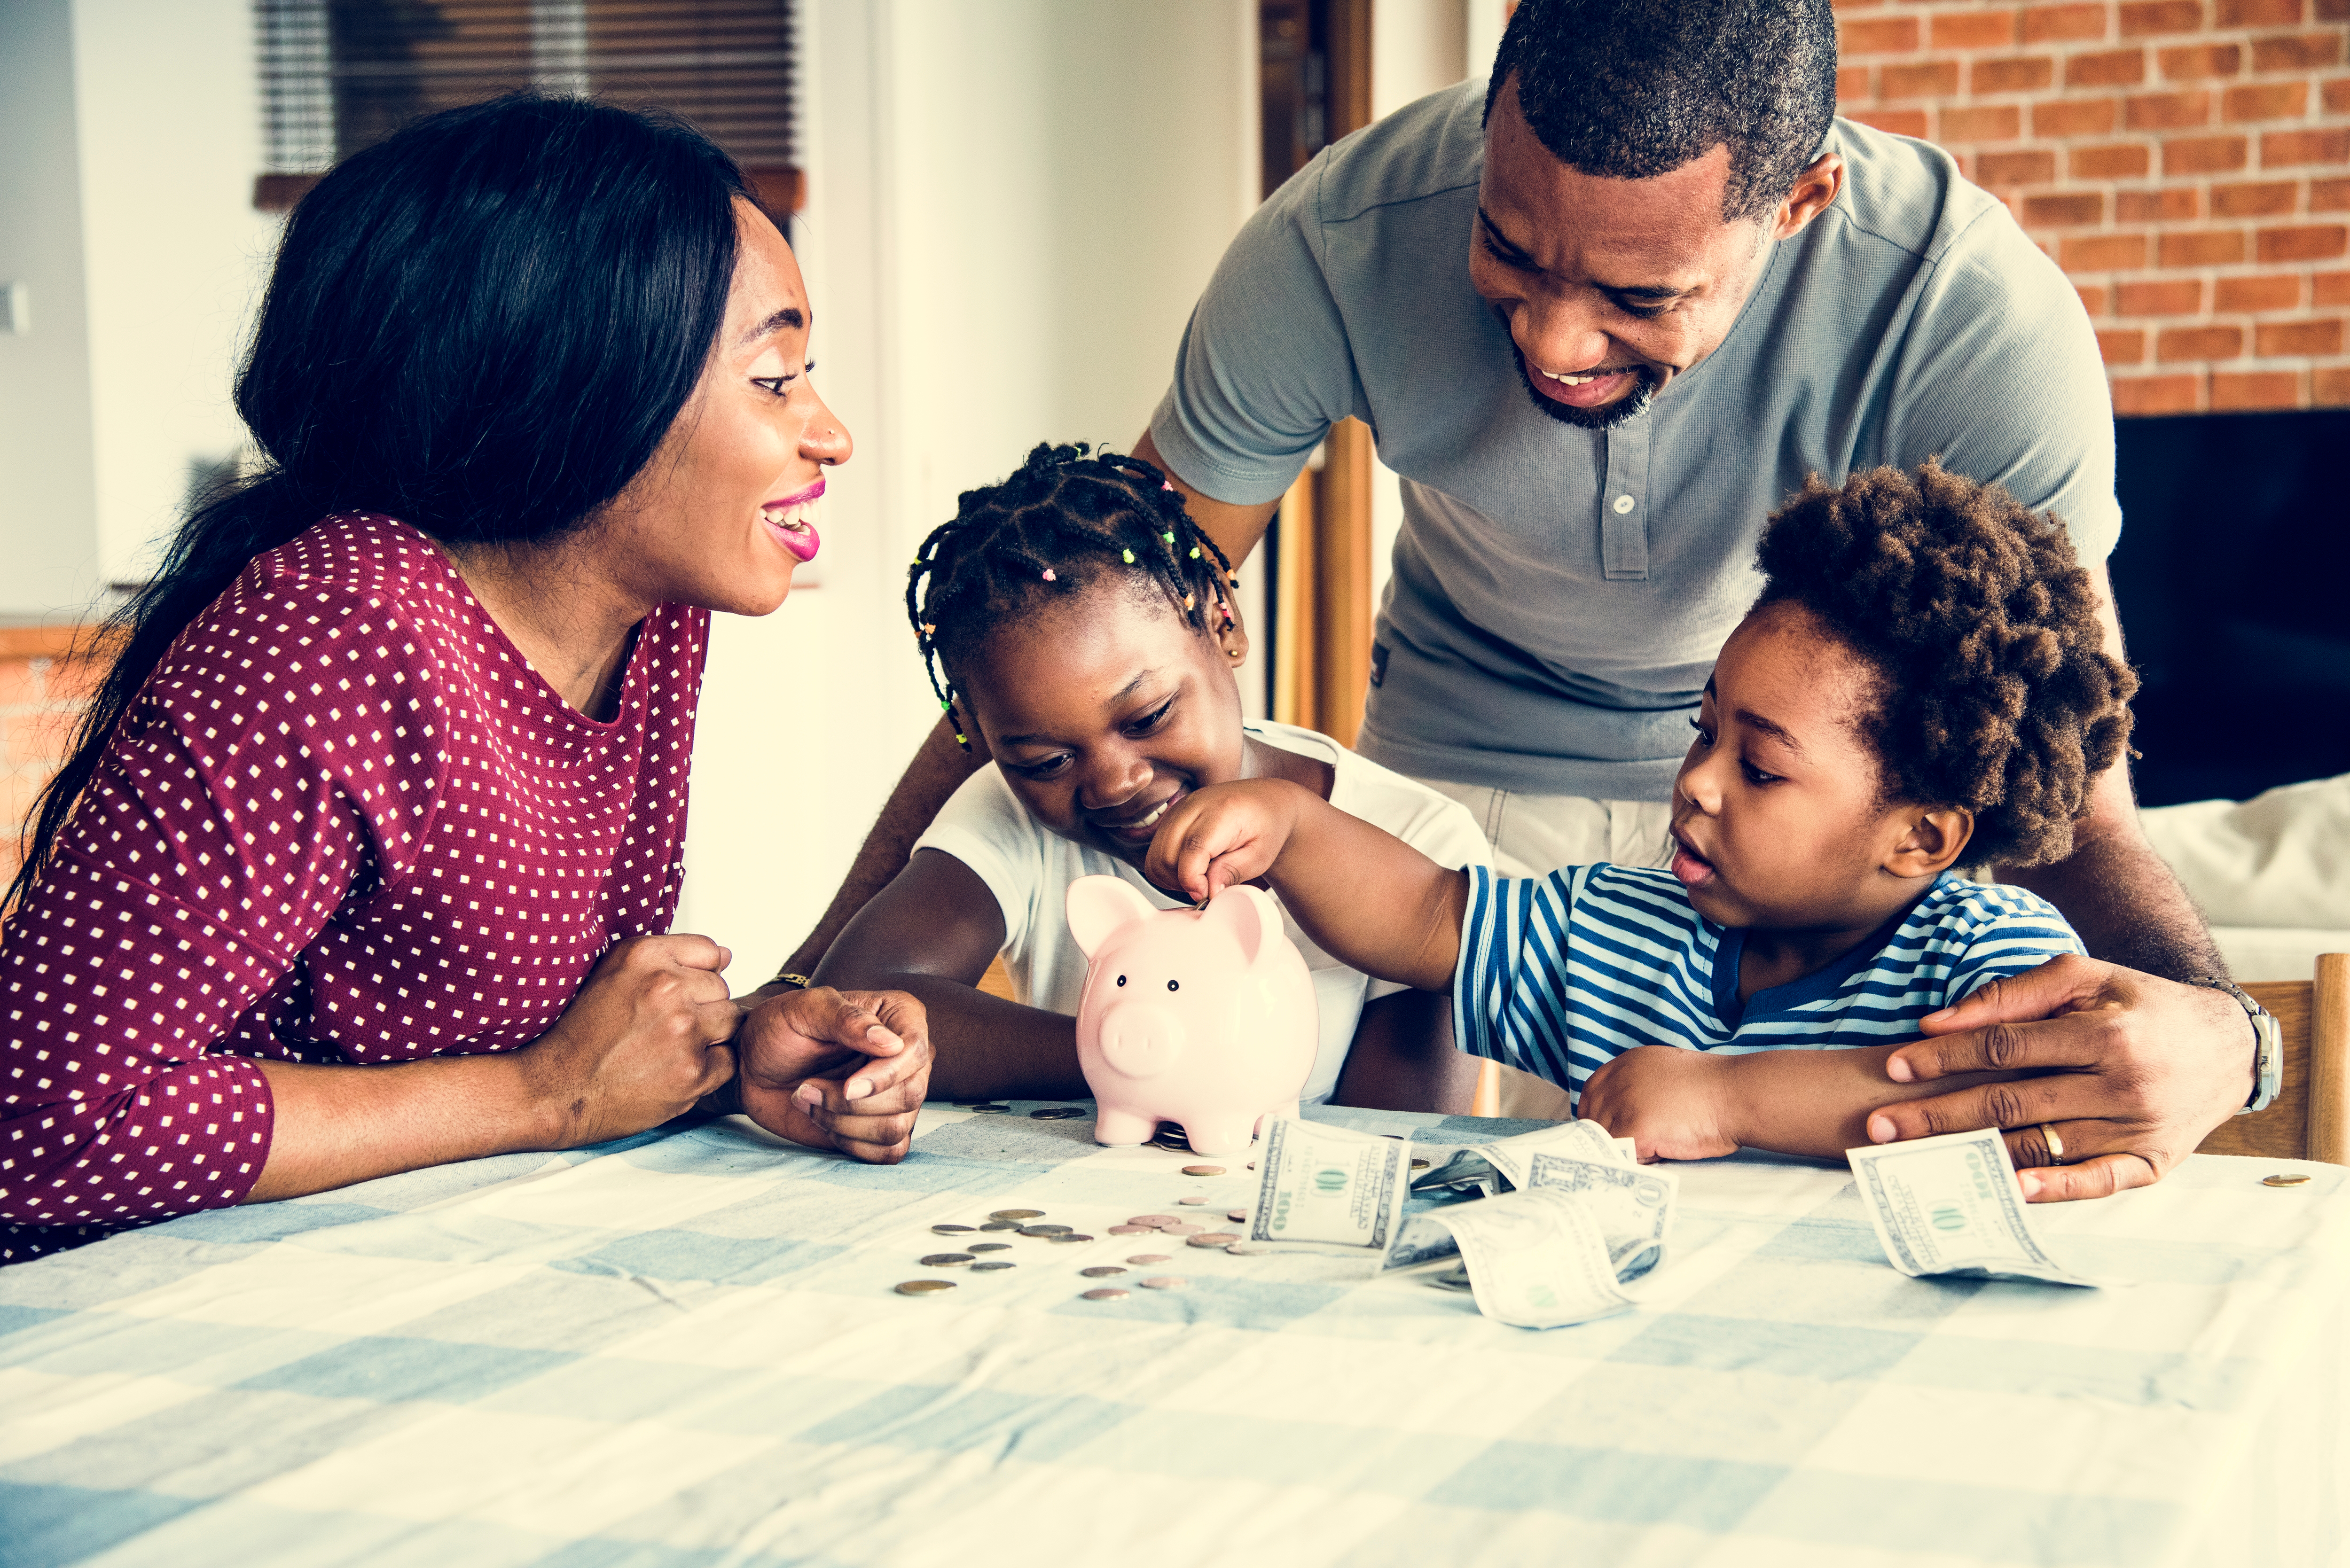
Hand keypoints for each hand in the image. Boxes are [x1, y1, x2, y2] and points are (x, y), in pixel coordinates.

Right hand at [517, 934, 739, 1147]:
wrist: (557, 1090)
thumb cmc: (582, 1035)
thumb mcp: (612, 973)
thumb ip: (669, 957)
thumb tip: (727, 956)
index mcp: (645, 956)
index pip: (711, 952)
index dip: (695, 976)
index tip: (673, 995)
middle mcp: (666, 988)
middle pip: (721, 988)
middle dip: (701, 1007)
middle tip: (664, 1028)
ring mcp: (683, 1030)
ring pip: (730, 1021)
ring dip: (709, 1036)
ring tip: (670, 1048)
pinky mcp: (693, 1071)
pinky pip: (728, 1060)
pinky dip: (708, 1069)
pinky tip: (674, 1070)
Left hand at [735, 985, 932, 1162]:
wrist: (753, 1067)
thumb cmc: (779, 1030)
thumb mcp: (804, 1009)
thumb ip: (847, 1018)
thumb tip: (892, 1043)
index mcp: (899, 1017)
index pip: (915, 1051)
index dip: (885, 1076)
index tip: (847, 1086)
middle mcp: (906, 1057)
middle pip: (911, 1094)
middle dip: (852, 1103)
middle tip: (808, 1088)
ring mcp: (896, 1094)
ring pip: (897, 1127)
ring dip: (844, 1123)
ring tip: (809, 1101)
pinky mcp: (881, 1126)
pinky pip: (889, 1151)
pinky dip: (852, 1144)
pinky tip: (824, 1122)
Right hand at [1144, 779, 1306, 902]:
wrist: (1265, 803)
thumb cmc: (1266, 826)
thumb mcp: (1259, 855)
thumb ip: (1232, 871)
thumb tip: (1208, 892)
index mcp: (1222, 811)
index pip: (1192, 849)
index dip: (1193, 879)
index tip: (1205, 895)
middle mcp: (1194, 806)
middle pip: (1166, 855)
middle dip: (1182, 882)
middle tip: (1206, 889)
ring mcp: (1178, 810)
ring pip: (1155, 857)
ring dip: (1171, 878)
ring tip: (1199, 880)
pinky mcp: (1170, 818)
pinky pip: (1155, 853)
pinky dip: (1166, 870)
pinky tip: (1189, 870)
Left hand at [1576, 1046, 1740, 1161]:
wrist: (1737, 1093)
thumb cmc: (1715, 1089)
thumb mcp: (1667, 1072)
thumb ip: (1640, 1085)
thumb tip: (1622, 1112)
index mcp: (1626, 1063)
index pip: (1592, 1093)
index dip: (1597, 1116)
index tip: (1607, 1133)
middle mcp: (1618, 1079)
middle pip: (1594, 1119)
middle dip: (1610, 1137)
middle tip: (1638, 1146)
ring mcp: (1623, 1103)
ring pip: (1607, 1140)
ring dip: (1628, 1149)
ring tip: (1660, 1144)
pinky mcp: (1634, 1128)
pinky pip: (1622, 1156)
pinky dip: (1639, 1161)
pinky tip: (1662, 1152)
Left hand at [1869, 955, 2251, 1201]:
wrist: (2228, 1046)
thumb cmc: (2139, 1005)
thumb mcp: (2086, 977)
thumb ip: (2012, 994)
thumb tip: (1936, 1022)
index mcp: (2103, 1033)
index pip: (2004, 1047)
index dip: (1945, 1056)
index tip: (1895, 1066)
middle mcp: (2121, 1084)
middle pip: (2010, 1102)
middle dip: (1937, 1115)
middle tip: (1879, 1127)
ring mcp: (2137, 1128)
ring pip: (2041, 1145)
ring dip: (1974, 1155)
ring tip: (1916, 1161)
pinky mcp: (2152, 1163)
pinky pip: (2095, 1182)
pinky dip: (2052, 1190)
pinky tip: (2006, 1191)